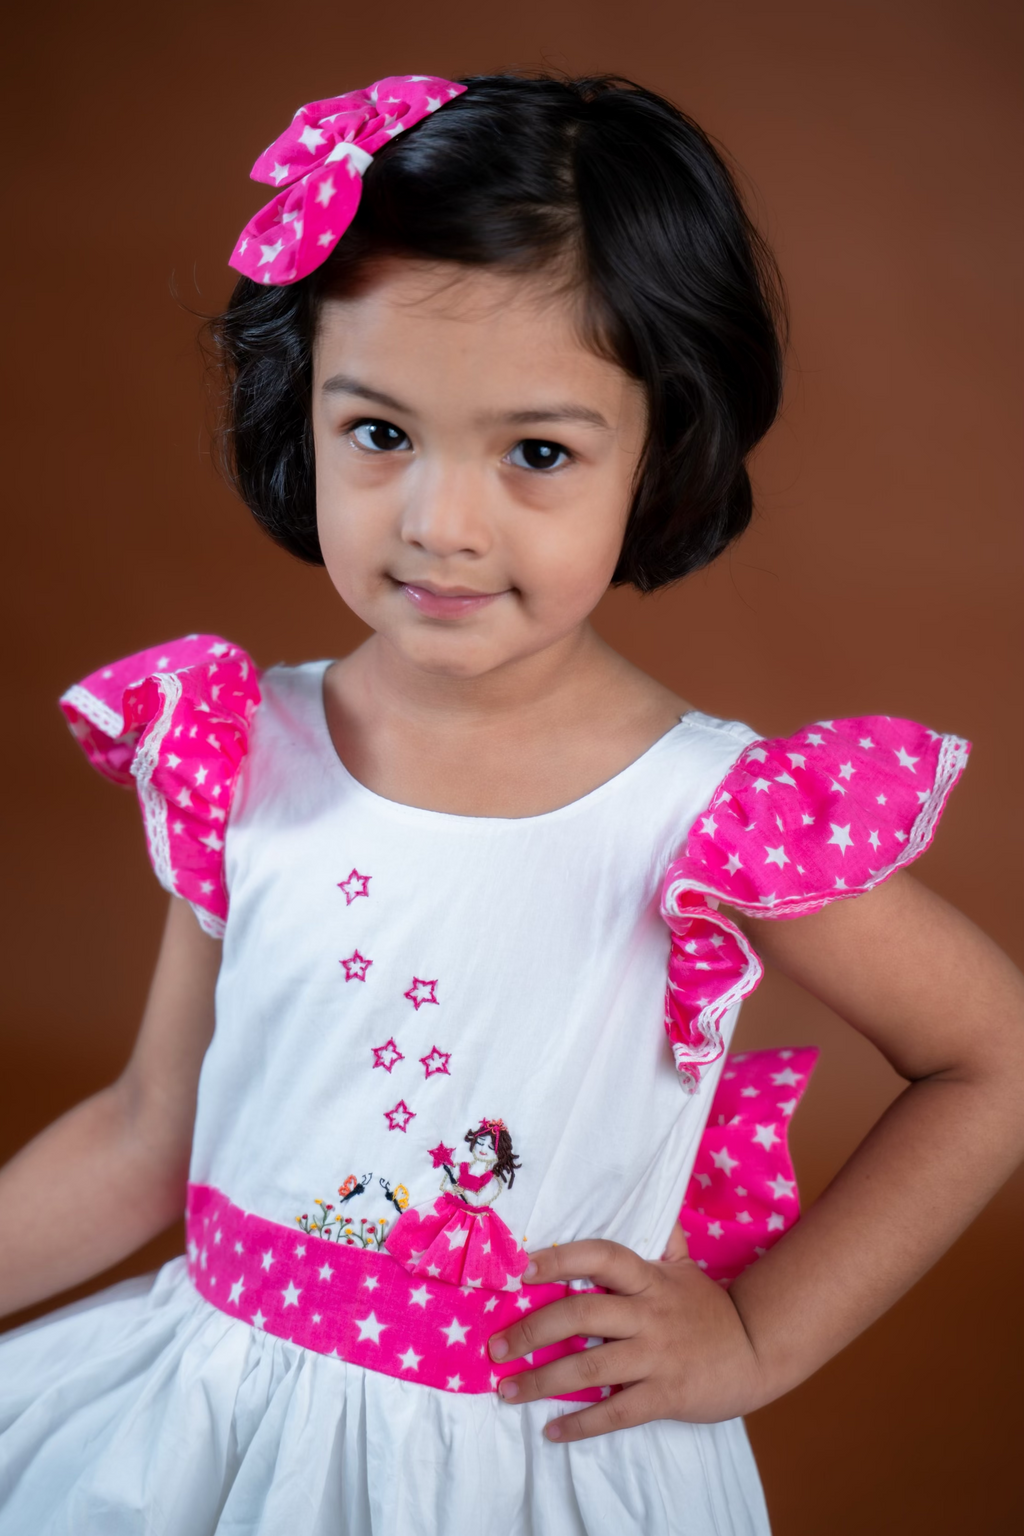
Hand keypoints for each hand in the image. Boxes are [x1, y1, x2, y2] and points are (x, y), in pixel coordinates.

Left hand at [487, 1234, 770, 1441]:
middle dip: (531, 1330)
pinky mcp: (665, 1396)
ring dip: (541, 1381)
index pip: (601, 1256)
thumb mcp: (685, 1266)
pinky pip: (616, 1413)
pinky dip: (581, 1423)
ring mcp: (656, 1356)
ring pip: (589, 1369)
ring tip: (506, 1391)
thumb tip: (643, 1198)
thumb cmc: (709, 1308)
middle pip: (581, 1315)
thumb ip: (660, 1236)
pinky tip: (552, 1430)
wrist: (757, 1351)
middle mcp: (649, 1314)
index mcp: (649, 1279)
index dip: (561, 1259)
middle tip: (495, 1347)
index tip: (521, 1269)